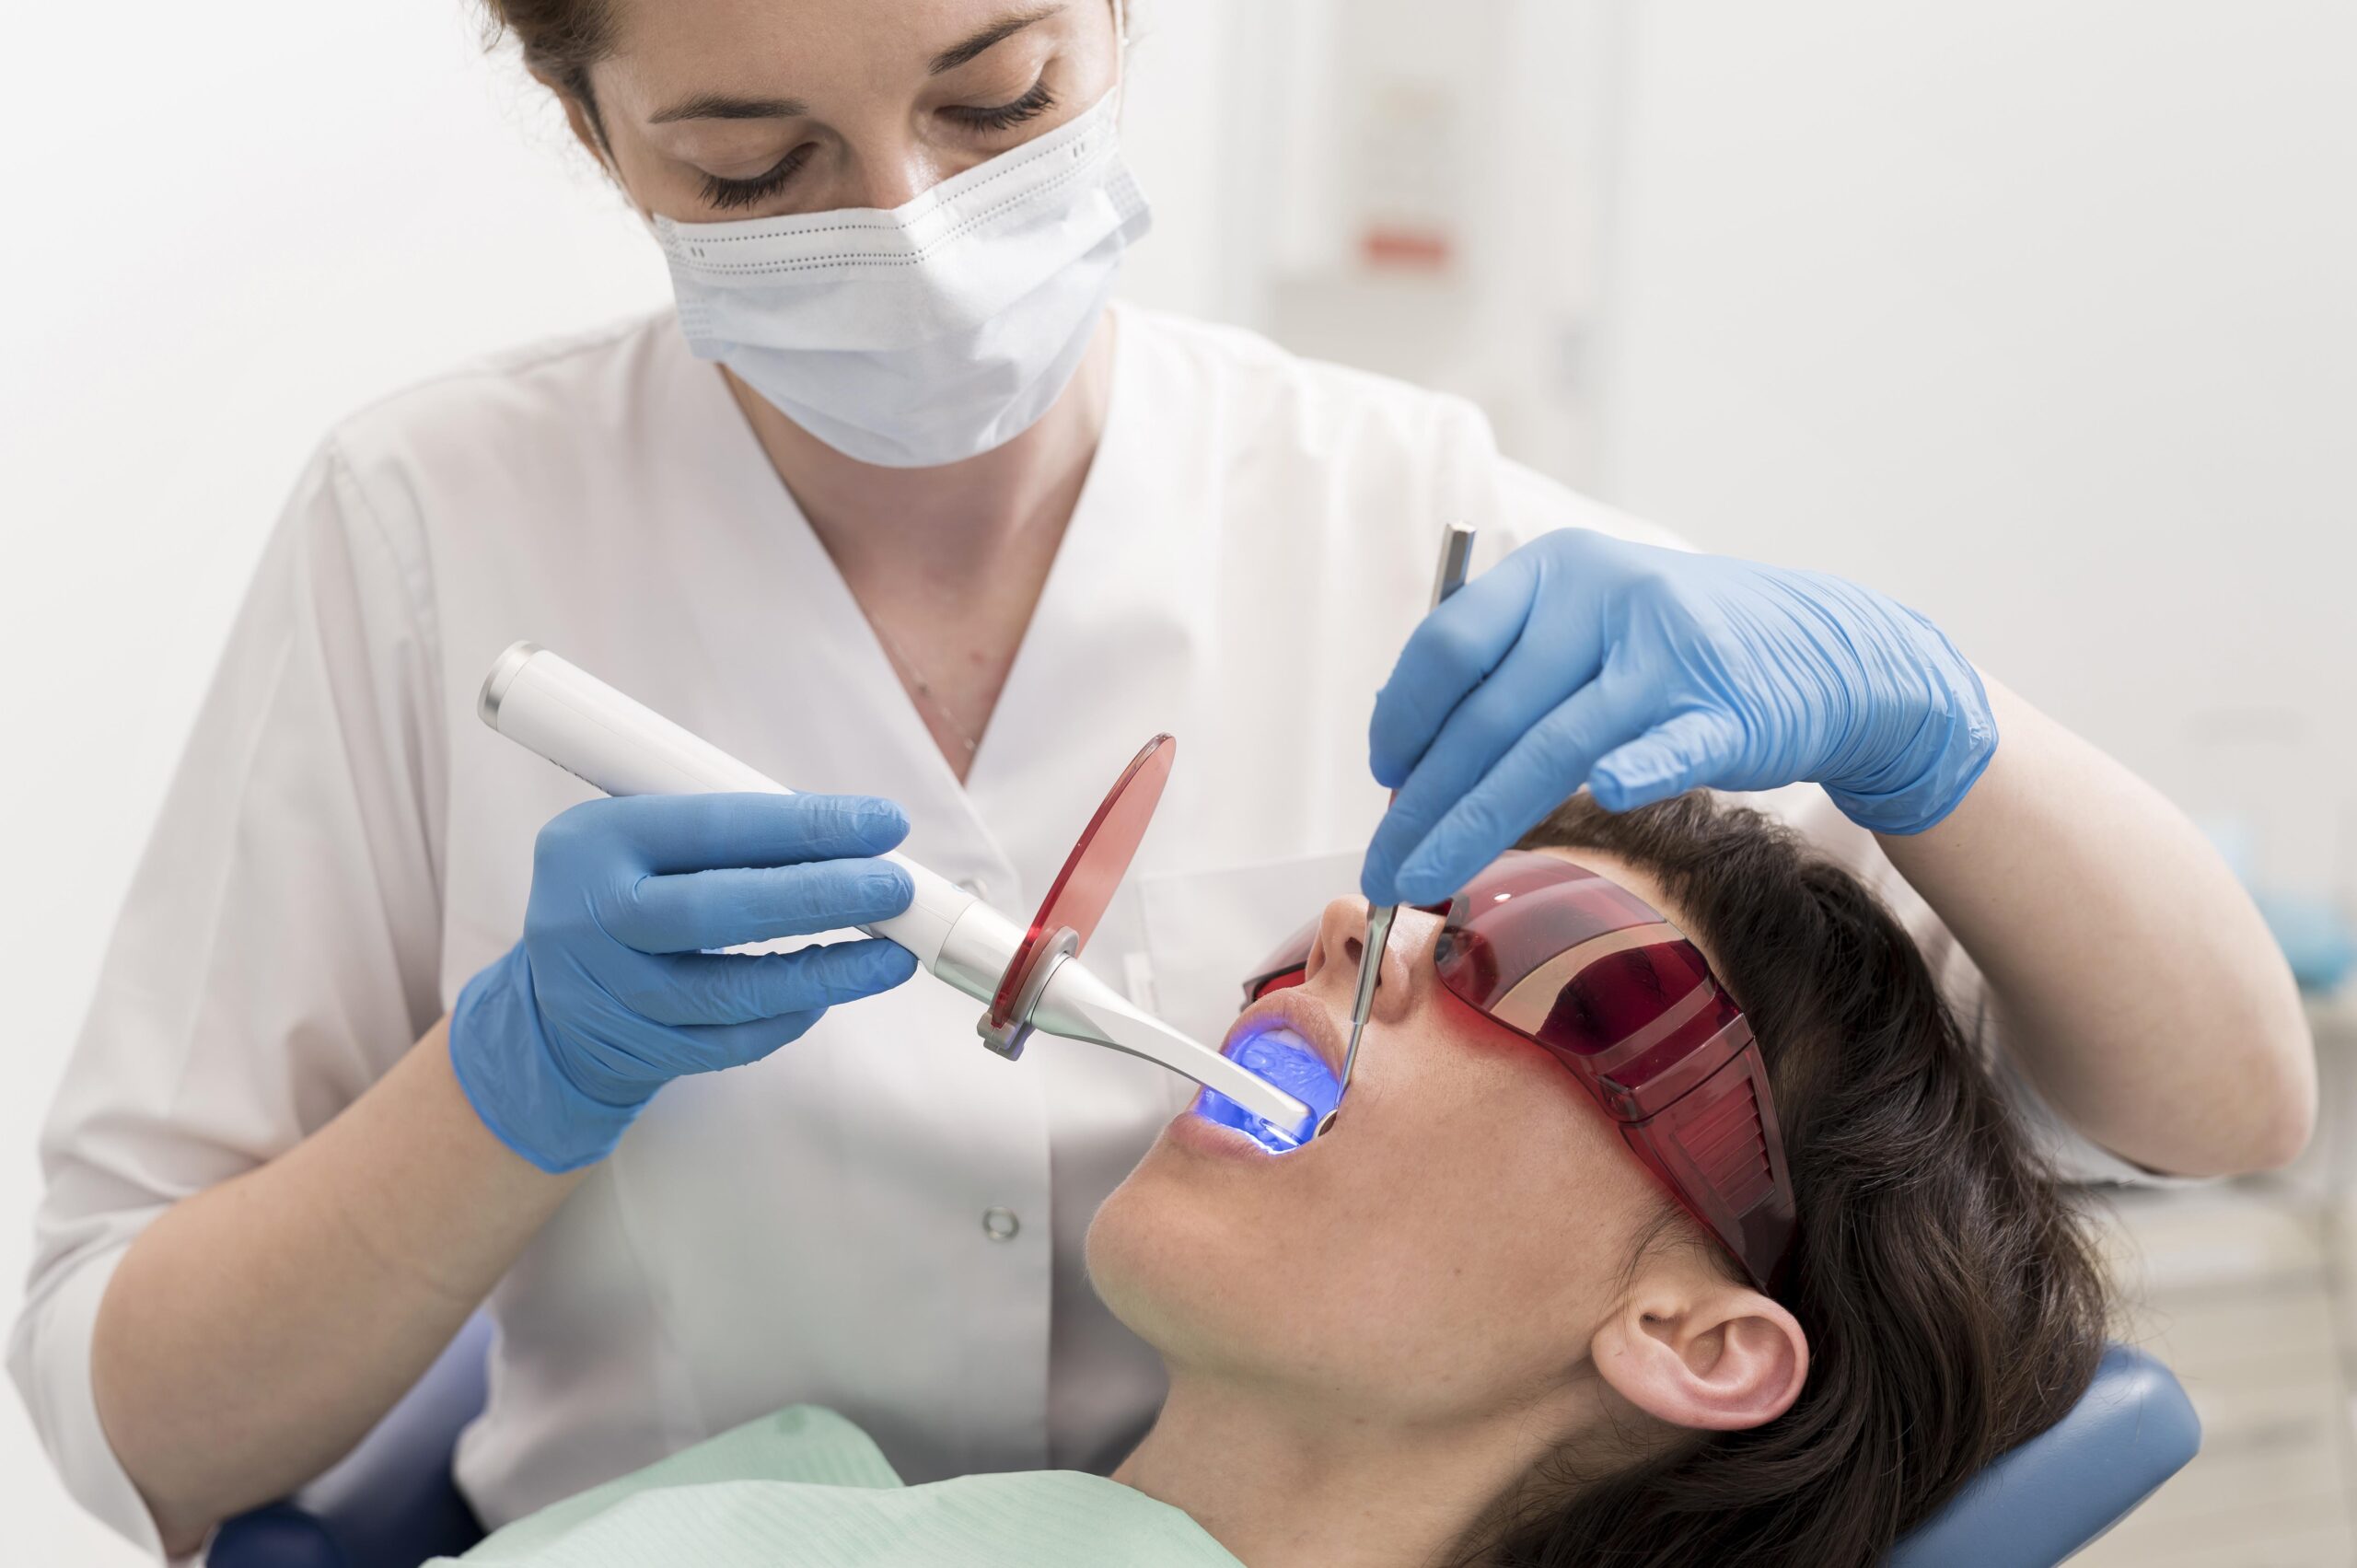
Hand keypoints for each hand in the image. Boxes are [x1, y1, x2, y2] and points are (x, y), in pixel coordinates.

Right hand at [451, 793, 919, 1171]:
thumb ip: (731, 833)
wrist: (552, 1001)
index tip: (882, 823)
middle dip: (819, 897)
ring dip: (825, 972)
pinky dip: (791, 1016)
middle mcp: (590, 917)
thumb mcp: (649, 839)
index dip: (805, 825)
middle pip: (716, 912)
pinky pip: (732, 1043)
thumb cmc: (629, 893)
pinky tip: (833, 989)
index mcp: (593, 841)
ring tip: (892, 955)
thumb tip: (857, 837)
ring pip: (731, 992)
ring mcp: (610, 995)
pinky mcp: (639, 1051)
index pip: (712, 826)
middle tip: (894, 888)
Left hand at [1362, 529, 1995, 905]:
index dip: (1402, 718)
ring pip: (1552, 747)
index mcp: (1555, 570)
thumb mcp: (1583, 626)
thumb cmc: (1675, 651)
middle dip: (1424, 801)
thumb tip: (1404, 755)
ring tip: (1424, 879)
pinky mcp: (1730, 709)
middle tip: (1385, 867)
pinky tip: (1607, 798)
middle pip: (1489, 714)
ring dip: (1477, 822)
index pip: (1450, 645)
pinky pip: (1672, 745)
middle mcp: (1603, 597)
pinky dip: (1640, 769)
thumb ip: (1503, 674)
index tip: (1383, 778)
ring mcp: (1669, 653)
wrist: (1827, 652)